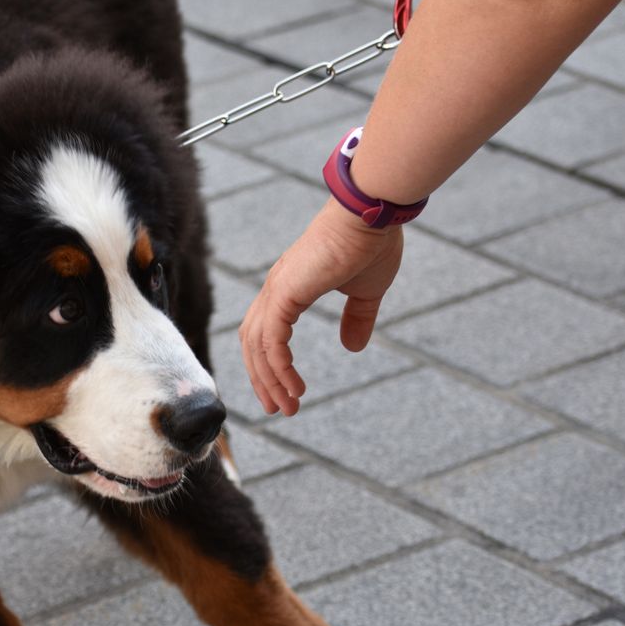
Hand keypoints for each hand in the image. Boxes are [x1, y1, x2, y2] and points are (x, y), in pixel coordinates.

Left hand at [238, 199, 403, 415]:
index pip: (265, 332)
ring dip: (270, 381)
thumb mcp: (366, 293)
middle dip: (263, 379)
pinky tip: (293, 387)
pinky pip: (272, 341)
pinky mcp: (284, 293)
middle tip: (277, 409)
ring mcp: (276, 290)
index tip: (284, 392)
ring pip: (258, 346)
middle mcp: (275, 289)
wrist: (372, 216)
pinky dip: (279, 367)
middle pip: (253, 343)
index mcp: (289, 287)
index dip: (270, 364)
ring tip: (287, 407)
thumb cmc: (371, 245)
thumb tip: (352, 347)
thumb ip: (357, 319)